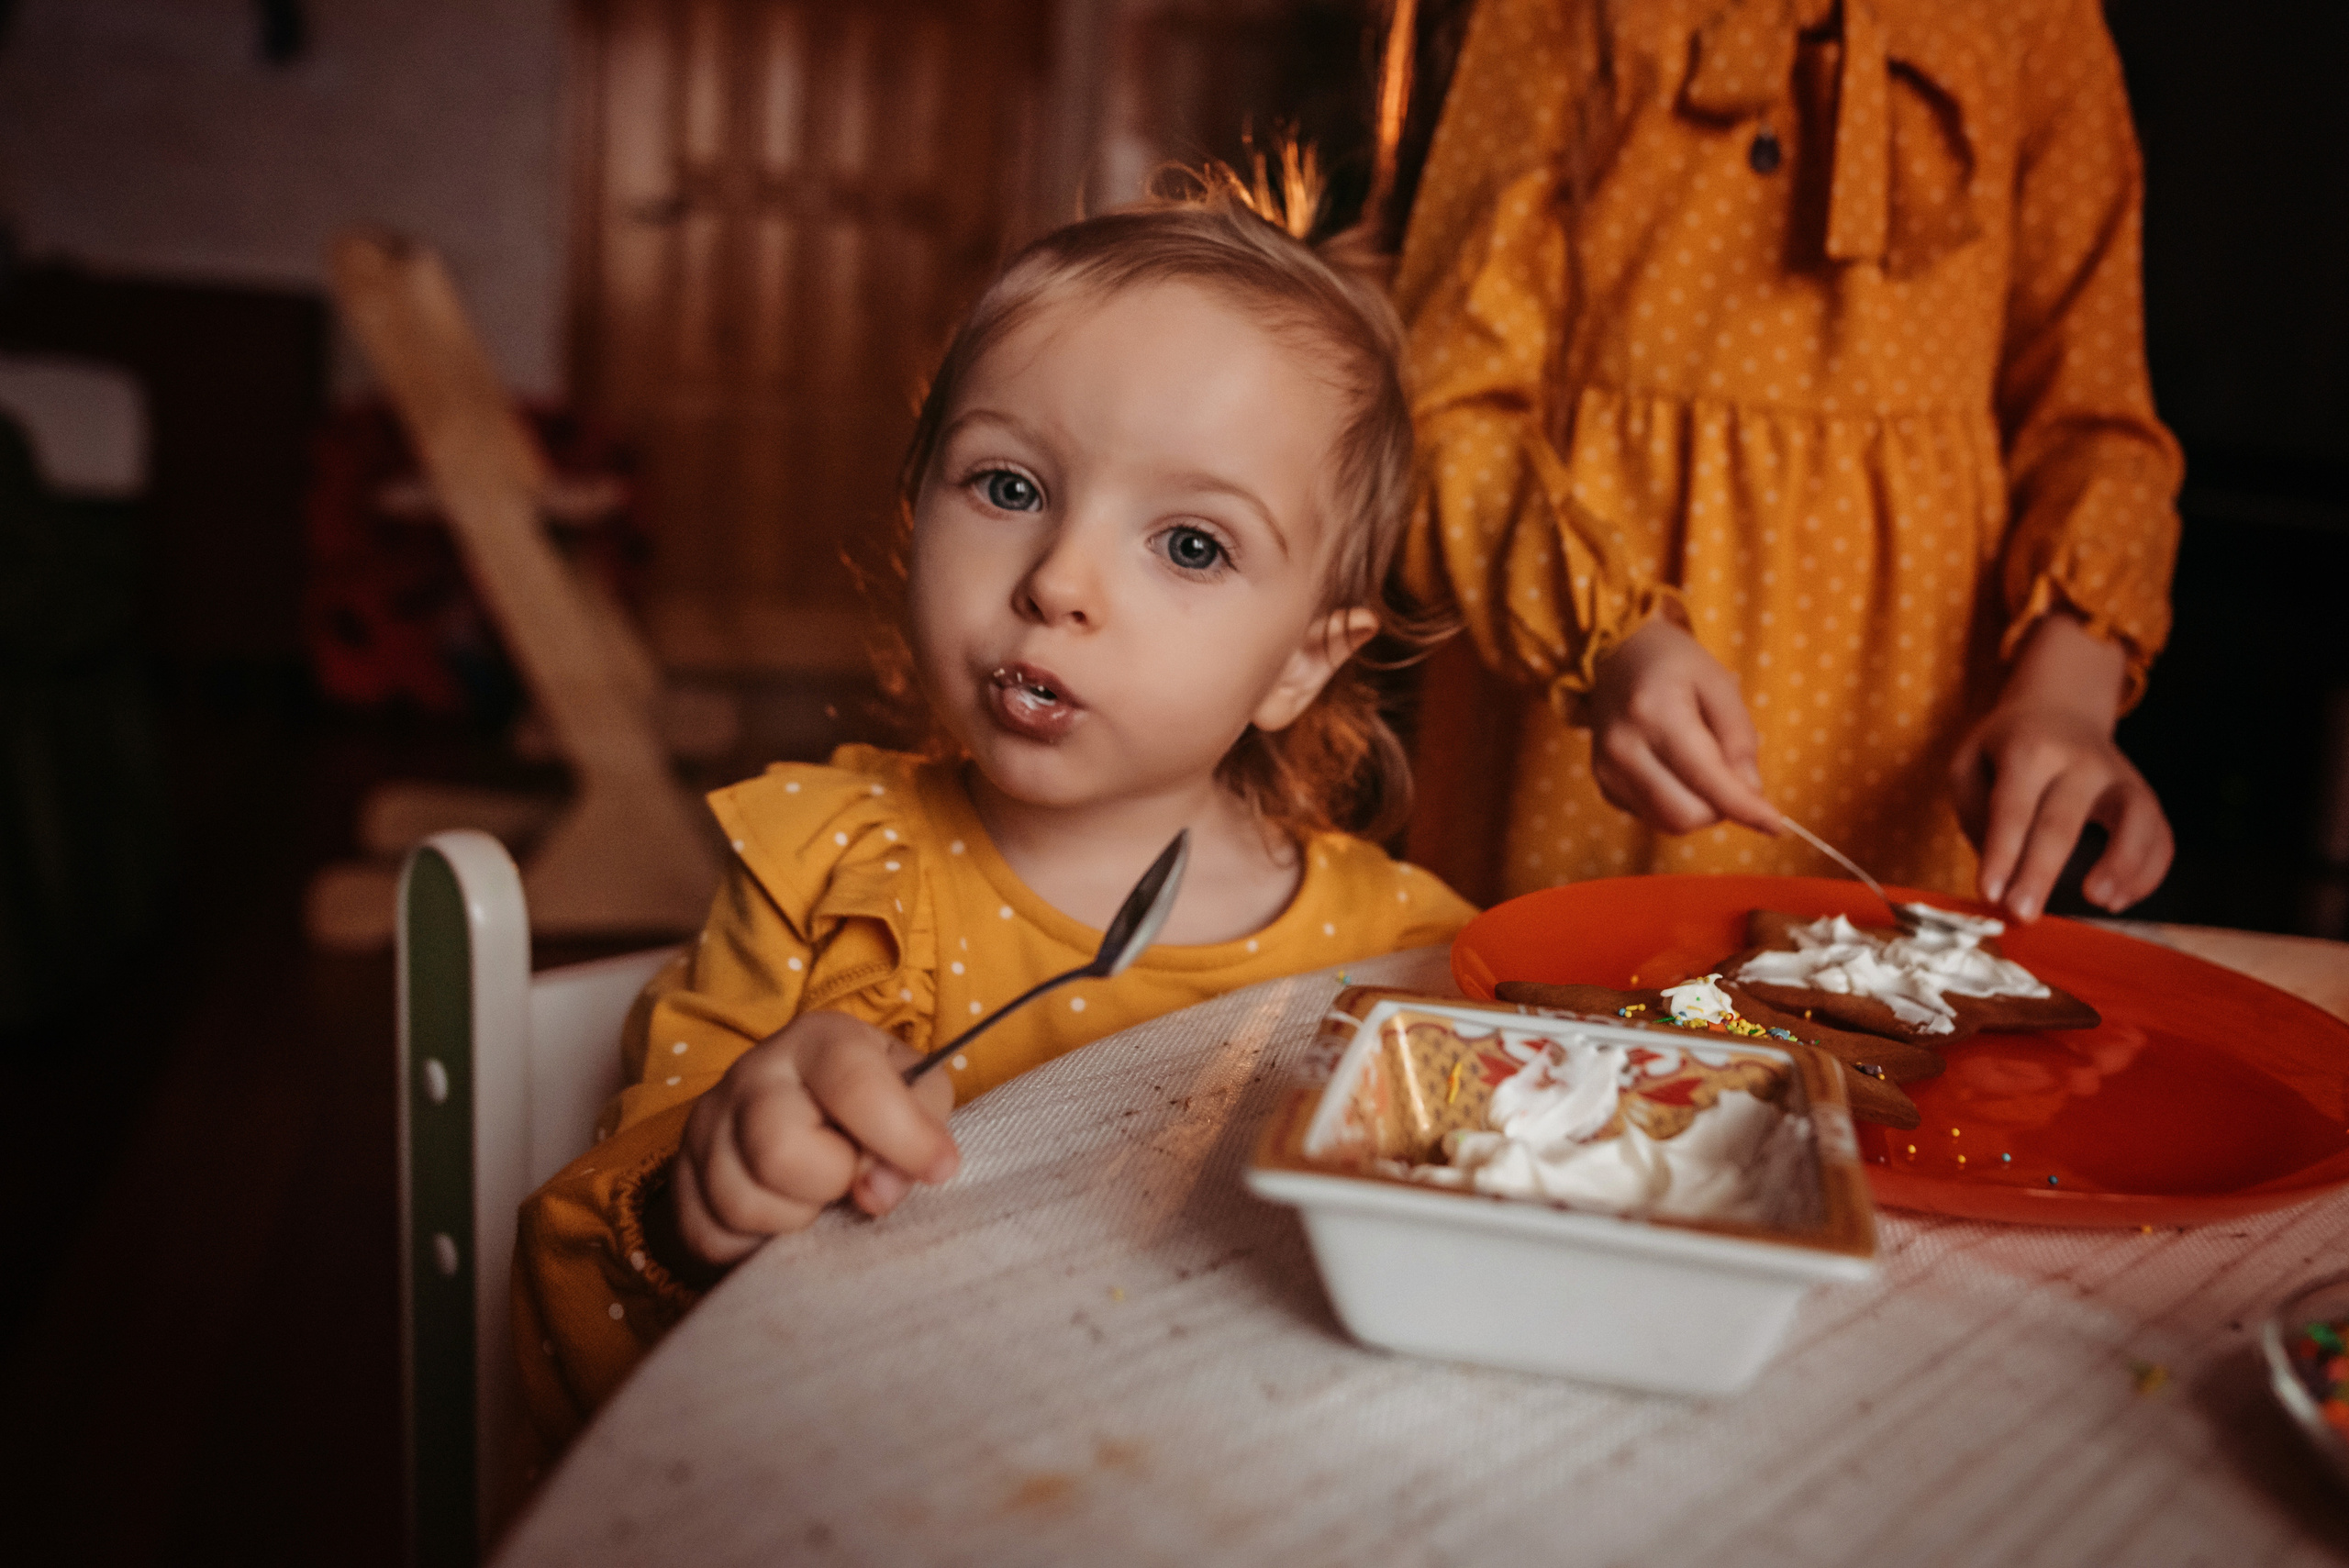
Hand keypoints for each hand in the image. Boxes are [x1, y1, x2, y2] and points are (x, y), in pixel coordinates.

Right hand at [670, 1011, 959, 1267]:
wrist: (799, 1116)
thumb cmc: (874, 1106)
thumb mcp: (917, 1095)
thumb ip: (921, 1129)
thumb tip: (878, 1192)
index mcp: (818, 1040)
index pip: (852, 1082)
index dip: (901, 1136)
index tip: (939, 1169)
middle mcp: (751, 1074)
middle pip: (780, 1151)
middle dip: (832, 1181)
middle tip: (850, 1176)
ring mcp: (706, 1126)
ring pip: (744, 1204)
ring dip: (797, 1219)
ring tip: (817, 1194)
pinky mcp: (681, 1182)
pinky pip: (713, 1239)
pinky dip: (758, 1246)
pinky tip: (782, 1216)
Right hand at [1586, 616, 1780, 834]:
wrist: (1617, 656)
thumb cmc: (1676, 664)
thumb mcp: (1719, 684)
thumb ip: (1739, 738)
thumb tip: (1751, 794)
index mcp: (1656, 714)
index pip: (1707, 779)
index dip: (1745, 808)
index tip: (1776, 825)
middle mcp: (1624, 748)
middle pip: (1686, 815)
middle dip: (1722, 808)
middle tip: (1732, 777)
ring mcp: (1607, 771)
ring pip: (1670, 823)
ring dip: (1700, 809)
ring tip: (1702, 769)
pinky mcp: (1605, 786)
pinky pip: (1653, 817)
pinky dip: (1677, 804)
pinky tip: (1676, 771)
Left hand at [1949, 613, 2171, 920]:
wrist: (2061, 708)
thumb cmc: (2008, 748)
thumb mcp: (1971, 761)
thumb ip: (1976, 810)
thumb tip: (2001, 867)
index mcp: (2029, 750)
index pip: (2013, 808)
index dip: (2001, 853)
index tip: (1990, 894)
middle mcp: (2080, 760)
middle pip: (2063, 822)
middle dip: (2041, 872)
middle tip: (2023, 914)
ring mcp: (2120, 776)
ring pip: (2134, 820)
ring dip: (2121, 865)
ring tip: (2098, 902)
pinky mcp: (2145, 794)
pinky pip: (2160, 835)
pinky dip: (2148, 871)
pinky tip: (2119, 900)